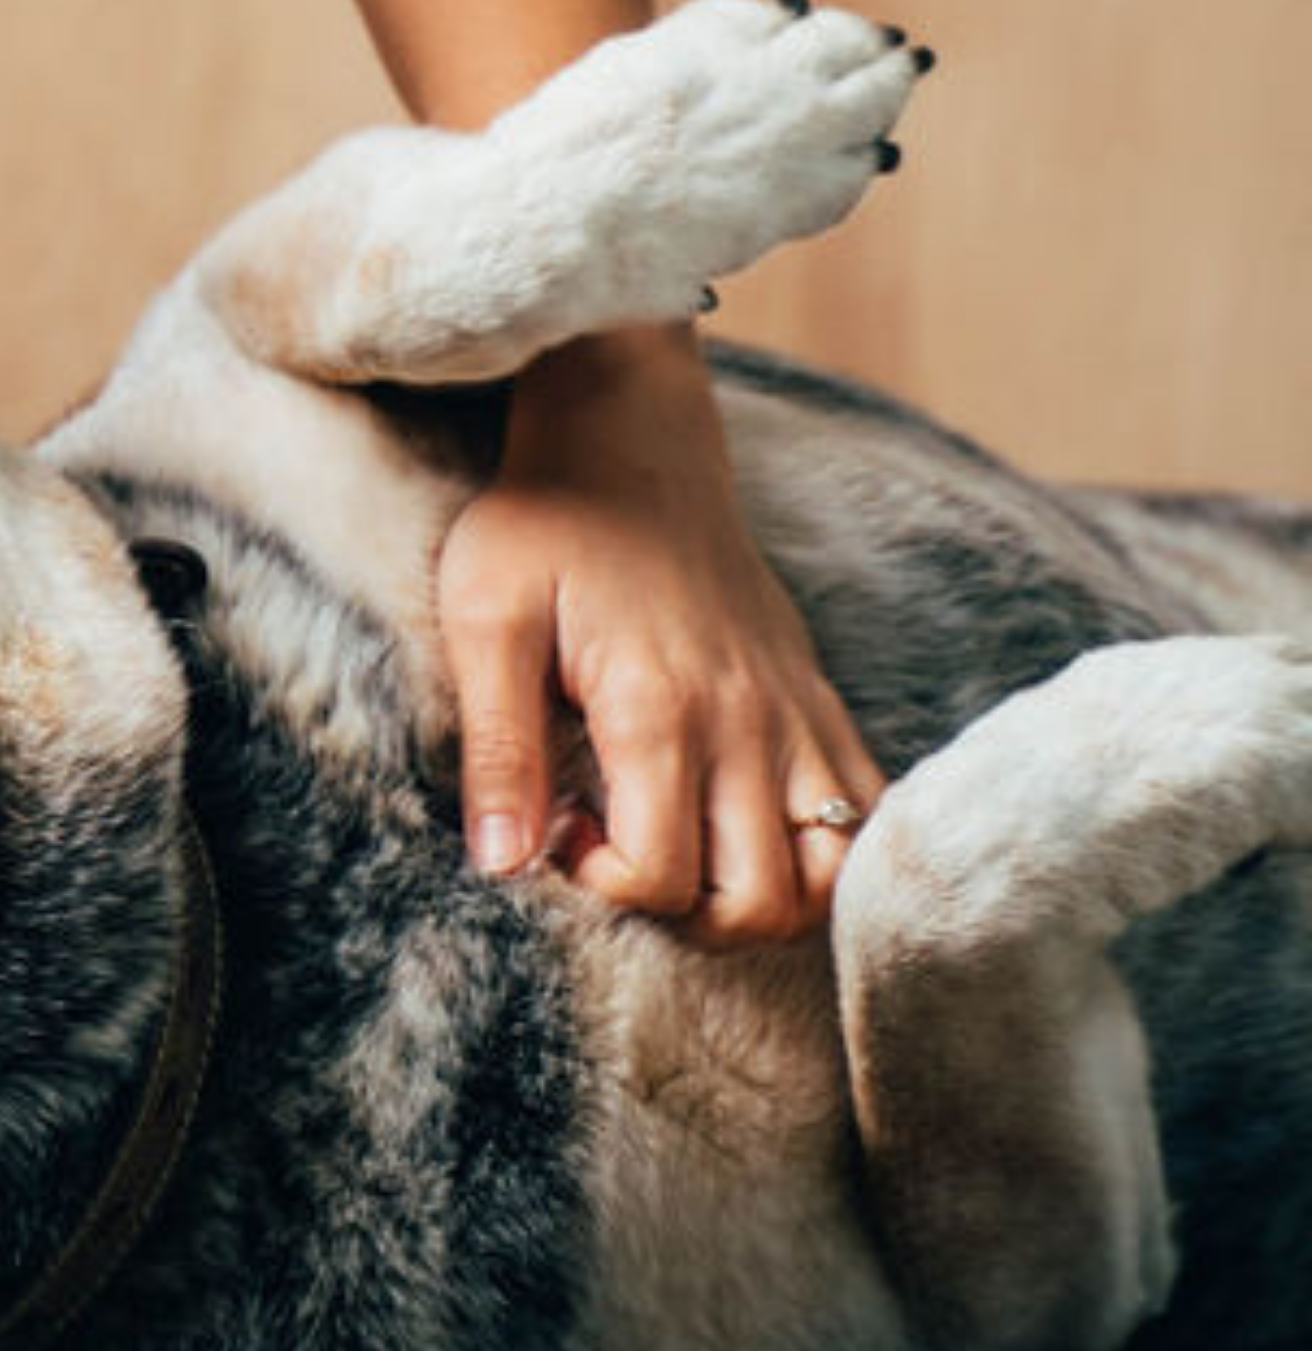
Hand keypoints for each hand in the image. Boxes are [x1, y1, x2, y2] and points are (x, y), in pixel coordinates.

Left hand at [438, 322, 881, 944]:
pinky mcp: (819, 699)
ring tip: (688, 853)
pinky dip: (825, 858)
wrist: (629, 435)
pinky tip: (750, 831)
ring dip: (760, 901)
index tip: (560, 825)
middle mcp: (746, 722)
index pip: (659, 877)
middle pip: (756, 903)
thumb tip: (502, 863)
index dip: (598, 881)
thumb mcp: (485, 616)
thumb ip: (498, 745)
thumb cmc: (545, 524)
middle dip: (682, 914)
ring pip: (826, 878)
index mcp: (659, 706)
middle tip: (622, 848)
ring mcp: (795, 714)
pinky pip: (865, 815)